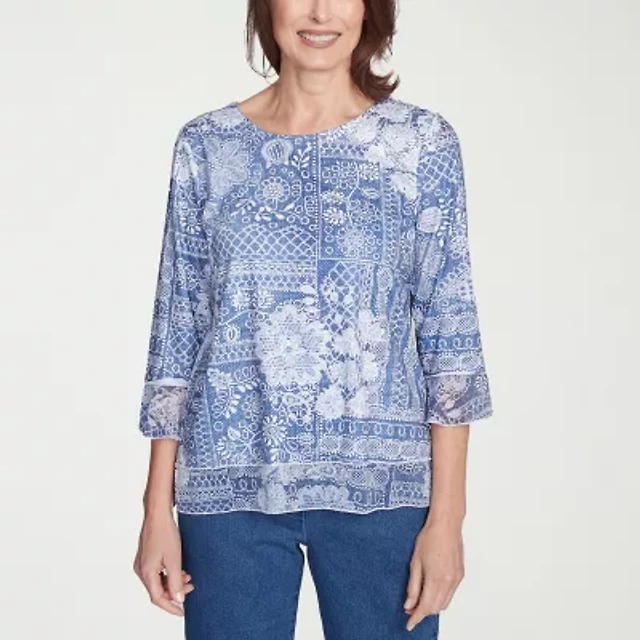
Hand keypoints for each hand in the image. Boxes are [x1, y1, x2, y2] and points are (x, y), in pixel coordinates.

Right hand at [133, 511, 194, 615]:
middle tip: (191, 587)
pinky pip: (157, 572)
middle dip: (174, 592)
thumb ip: (176, 581)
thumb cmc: (165, 532)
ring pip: (158, 581)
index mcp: (146, 572)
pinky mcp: (147, 556)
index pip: (158, 598)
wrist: (158, 513)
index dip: (171, 607)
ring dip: (172, 582)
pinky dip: (169, 574)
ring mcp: (143, 562)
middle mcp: (141, 569)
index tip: (183, 612)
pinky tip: (179, 569)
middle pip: (157, 590)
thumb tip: (178, 599)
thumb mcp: (174, 559)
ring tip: (188, 576)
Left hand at [403, 516, 464, 630]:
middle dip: (423, 612)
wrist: (446, 525)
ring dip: (433, 606)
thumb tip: (409, 604)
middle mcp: (449, 582)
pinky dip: (441, 598)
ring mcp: (456, 579)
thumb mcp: (415, 562)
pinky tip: (432, 592)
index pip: (425, 607)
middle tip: (410, 609)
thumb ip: (413, 586)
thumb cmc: (429, 537)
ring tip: (419, 600)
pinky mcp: (460, 575)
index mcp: (436, 579)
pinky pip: (451, 594)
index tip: (409, 624)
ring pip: (445, 603)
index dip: (416, 618)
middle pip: (436, 608)